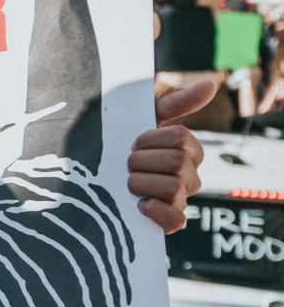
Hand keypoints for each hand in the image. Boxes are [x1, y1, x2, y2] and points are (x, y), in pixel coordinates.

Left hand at [127, 79, 212, 230]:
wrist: (93, 179)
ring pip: (174, 187)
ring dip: (142, 183)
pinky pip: (177, 220)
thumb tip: (212, 83)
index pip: (181, 138)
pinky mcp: (170, 223)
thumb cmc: (123, 145)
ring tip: (128, 183)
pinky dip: (156, 211)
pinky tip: (139, 204)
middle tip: (127, 164)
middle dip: (142, 161)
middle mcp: (191, 175)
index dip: (151, 139)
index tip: (134, 143)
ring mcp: (182, 200)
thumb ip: (177, 103)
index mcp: (188, 149)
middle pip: (177, 162)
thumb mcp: (144, 121)